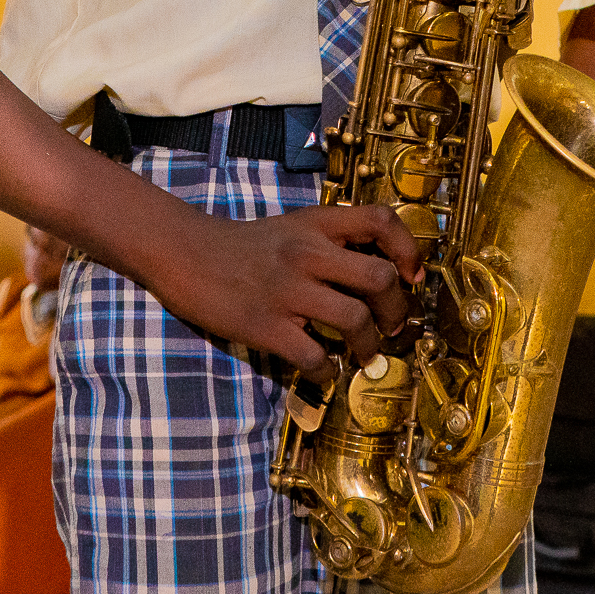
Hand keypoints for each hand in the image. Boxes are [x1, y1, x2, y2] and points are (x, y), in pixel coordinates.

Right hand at [142, 204, 425, 380]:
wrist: (183, 253)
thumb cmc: (240, 246)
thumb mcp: (290, 227)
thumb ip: (329, 242)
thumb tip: (376, 274)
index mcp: (316, 226)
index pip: (380, 220)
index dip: (407, 249)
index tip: (412, 275)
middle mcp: (308, 254)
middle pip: (380, 278)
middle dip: (397, 311)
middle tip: (393, 327)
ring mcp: (287, 291)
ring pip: (355, 319)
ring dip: (370, 346)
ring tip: (365, 355)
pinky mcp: (266, 325)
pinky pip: (314, 357)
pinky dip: (327, 372)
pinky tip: (323, 373)